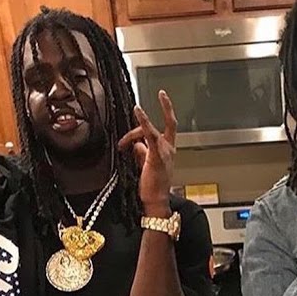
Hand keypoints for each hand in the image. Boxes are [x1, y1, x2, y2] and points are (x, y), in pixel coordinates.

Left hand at [118, 90, 177, 216]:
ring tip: (126, 133)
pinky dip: (143, 121)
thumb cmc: (151, 187)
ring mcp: (164, 152)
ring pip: (150, 131)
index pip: (166, 129)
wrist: (156, 201)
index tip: (155, 104)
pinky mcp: (156, 156)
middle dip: (168, 107)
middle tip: (162, 93)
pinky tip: (138, 111)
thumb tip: (136, 144)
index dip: (163, 116)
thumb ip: (141, 152)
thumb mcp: (145, 165)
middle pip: (170, 123)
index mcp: (168, 151)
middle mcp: (169, 149)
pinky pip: (149, 134)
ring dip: (137, 127)